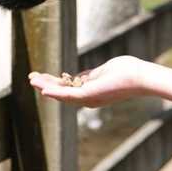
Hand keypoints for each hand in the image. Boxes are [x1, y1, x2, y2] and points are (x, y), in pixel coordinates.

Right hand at [28, 55, 148, 107]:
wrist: (140, 76)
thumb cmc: (127, 71)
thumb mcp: (102, 72)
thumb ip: (90, 76)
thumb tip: (79, 76)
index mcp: (90, 92)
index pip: (67, 89)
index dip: (53, 83)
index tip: (41, 77)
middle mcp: (87, 98)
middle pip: (61, 93)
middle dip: (45, 85)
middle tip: (31, 78)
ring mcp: (88, 98)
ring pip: (61, 95)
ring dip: (45, 87)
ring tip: (32, 80)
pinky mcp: (90, 95)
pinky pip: (68, 95)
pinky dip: (55, 92)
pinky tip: (44, 89)